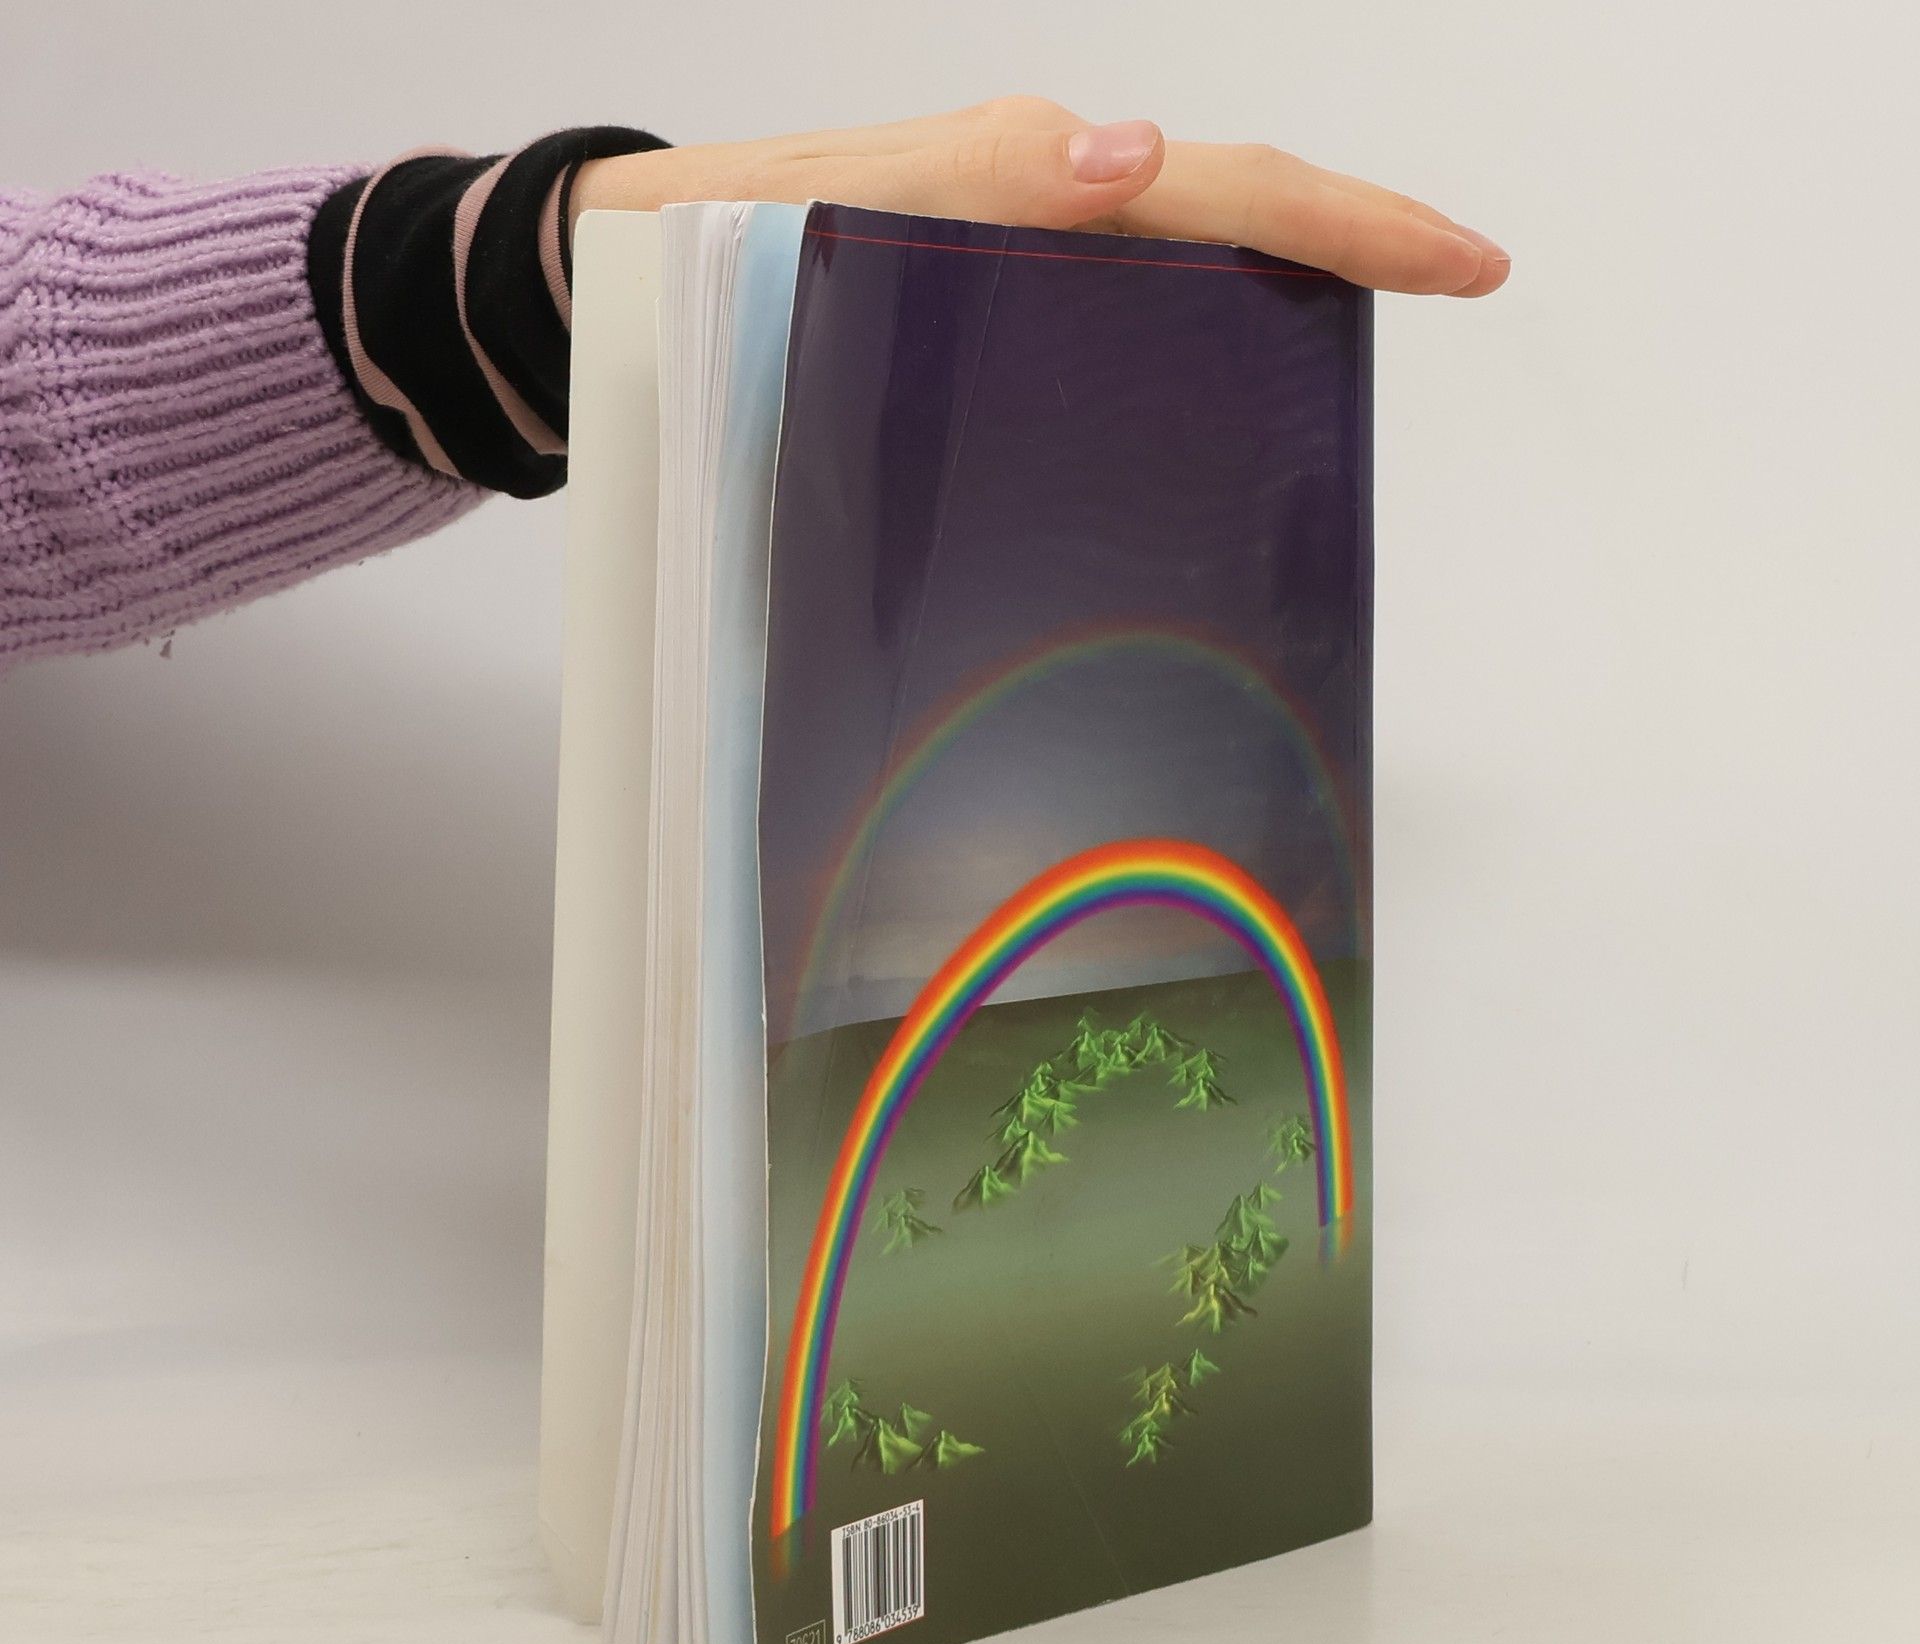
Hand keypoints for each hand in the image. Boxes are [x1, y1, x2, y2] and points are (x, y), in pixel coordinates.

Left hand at [573, 97, 1507, 297]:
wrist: (611, 273)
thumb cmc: (703, 246)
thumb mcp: (820, 202)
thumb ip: (966, 179)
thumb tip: (1129, 158)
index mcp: (1015, 178)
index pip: (1218, 186)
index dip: (1347, 221)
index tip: (1459, 261)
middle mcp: (1030, 207)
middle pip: (1225, 205)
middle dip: (1352, 235)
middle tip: (1462, 277)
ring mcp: (1015, 255)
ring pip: (1177, 260)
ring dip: (1284, 284)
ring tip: (1377, 331)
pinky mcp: (984, 305)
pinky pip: (1108, 312)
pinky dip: (1187, 334)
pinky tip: (1222, 390)